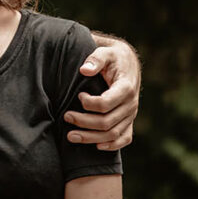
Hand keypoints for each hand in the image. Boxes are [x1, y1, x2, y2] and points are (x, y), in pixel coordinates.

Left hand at [64, 35, 140, 150]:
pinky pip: (125, 138)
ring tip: (70, 136)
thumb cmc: (112, 56)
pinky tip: (96, 146)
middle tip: (66, 117)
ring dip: (91, 138)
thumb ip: (95, 59)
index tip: (78, 96)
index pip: (106, 104)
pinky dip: (111, 145)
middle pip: (107, 122)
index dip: (88, 104)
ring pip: (113, 134)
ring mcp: (131, 114)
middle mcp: (131, 104)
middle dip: (84, 122)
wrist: (127, 61)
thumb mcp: (105, 52)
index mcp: (125, 88)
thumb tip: (84, 70)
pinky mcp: (129, 120)